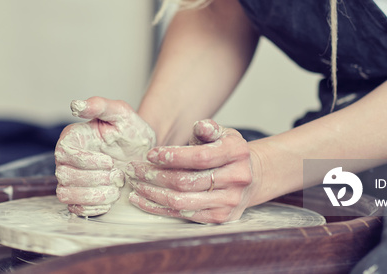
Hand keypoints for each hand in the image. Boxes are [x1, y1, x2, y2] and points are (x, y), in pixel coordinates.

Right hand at [54, 97, 155, 215]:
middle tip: (118, 175)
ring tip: (116, 189)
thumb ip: (99, 106)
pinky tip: (110, 201)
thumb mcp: (121, 114)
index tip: (110, 161)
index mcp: (71, 139)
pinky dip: (92, 208)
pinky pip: (74, 209)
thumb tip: (75, 105)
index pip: (65, 154)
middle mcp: (66, 160)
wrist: (143, 153)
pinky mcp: (78, 198)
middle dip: (95, 179)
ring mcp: (70, 180)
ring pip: (66, 195)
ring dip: (94, 195)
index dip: (87, 161)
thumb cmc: (131, 132)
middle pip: (65, 176)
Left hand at [126, 119, 259, 223]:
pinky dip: (160, 208)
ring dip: (153, 194)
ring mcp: (229, 201)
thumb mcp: (223, 134)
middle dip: (155, 176)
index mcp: (237, 152)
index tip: (150, 155)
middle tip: (135, 170)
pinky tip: (144, 200)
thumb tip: (200, 126)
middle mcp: (237, 178)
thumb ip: (208, 128)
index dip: (172, 156)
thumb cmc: (228, 153)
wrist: (251, 177)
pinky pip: (184, 215)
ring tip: (136, 185)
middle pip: (186, 181)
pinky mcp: (220, 217)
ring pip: (182, 201)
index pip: (199, 157)